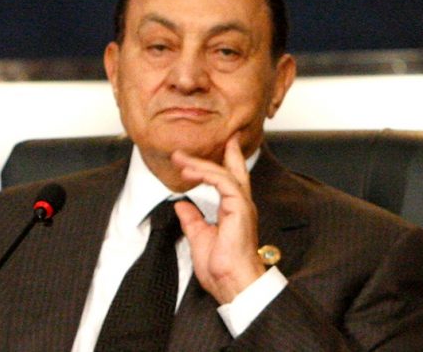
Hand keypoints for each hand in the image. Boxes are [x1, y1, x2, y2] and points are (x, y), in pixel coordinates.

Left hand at [171, 133, 265, 304]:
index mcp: (234, 212)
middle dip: (225, 152)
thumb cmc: (221, 268)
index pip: (230, 181)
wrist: (232, 283)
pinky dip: (205, 173)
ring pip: (222, 173)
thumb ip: (192, 220)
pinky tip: (190, 171)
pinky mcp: (239, 206)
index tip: (220, 147)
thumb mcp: (199, 238)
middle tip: (209, 140)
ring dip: (200, 163)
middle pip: (233, 170)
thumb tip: (182, 205)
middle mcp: (241, 205)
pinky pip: (222, 181)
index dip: (226, 162)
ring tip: (181, 159)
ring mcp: (242, 205)